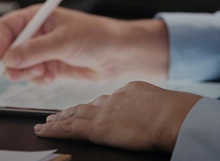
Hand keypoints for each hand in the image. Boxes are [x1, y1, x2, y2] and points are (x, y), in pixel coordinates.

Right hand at [0, 6, 168, 82]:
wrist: (116, 54)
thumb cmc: (96, 36)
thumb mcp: (63, 41)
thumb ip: (35, 51)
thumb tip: (8, 59)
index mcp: (38, 16)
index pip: (6, 26)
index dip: (0, 42)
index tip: (0, 59)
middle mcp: (37, 32)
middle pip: (9, 48)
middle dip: (13, 63)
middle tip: (21, 73)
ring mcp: (43, 50)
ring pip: (18, 65)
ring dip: (27, 73)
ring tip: (44, 73)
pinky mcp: (50, 66)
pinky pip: (32, 76)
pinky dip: (38, 79)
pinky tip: (51, 76)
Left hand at [34, 81, 201, 151]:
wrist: (173, 116)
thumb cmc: (175, 114)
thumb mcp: (161, 103)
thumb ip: (148, 105)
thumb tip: (149, 113)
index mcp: (131, 90)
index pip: (107, 99)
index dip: (93, 105)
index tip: (86, 108)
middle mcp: (114, 97)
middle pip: (87, 104)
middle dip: (71, 110)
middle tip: (56, 114)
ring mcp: (105, 111)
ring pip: (75, 114)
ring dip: (60, 118)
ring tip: (47, 123)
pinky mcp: (98, 127)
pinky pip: (71, 128)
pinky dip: (55, 128)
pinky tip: (44, 130)